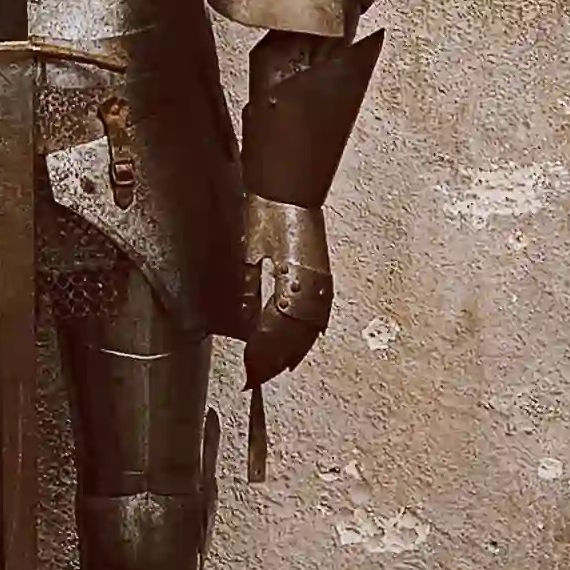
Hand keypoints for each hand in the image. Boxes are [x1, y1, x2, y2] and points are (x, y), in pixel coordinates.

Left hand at [242, 193, 331, 383]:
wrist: (290, 192)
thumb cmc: (266, 218)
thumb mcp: (248, 255)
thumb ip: (248, 291)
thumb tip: (245, 326)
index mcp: (294, 282)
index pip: (277, 331)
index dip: (262, 353)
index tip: (248, 368)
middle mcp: (314, 289)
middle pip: (295, 337)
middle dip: (275, 359)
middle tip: (255, 377)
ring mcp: (323, 286)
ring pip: (310, 331)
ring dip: (292, 352)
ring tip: (275, 368)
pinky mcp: (324, 281)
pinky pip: (318, 319)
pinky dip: (307, 337)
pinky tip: (299, 345)